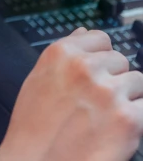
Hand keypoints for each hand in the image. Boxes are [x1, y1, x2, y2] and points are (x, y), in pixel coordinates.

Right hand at [0, 28, 142, 160]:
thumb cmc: (33, 129)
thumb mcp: (38, 79)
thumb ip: (64, 54)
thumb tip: (83, 34)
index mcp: (62, 53)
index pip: (100, 38)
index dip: (100, 58)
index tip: (98, 72)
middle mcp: (85, 67)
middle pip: (120, 60)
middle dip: (114, 78)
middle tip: (98, 103)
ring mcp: (108, 92)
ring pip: (137, 81)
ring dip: (127, 97)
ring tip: (107, 118)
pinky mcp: (127, 119)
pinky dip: (136, 118)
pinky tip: (117, 130)